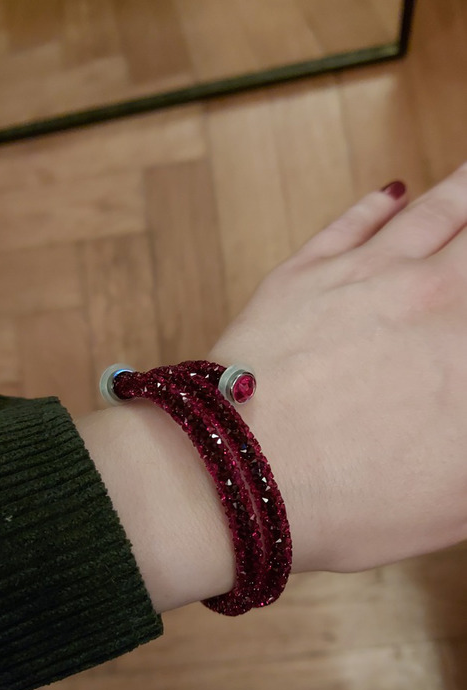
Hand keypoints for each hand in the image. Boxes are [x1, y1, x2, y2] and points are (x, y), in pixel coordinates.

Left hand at [209, 164, 466, 573]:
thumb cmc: (354, 503)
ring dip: (464, 186)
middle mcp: (435, 297)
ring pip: (434, 212)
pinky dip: (379, 203)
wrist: (244, 474)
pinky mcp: (306, 273)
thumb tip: (458, 397)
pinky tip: (394, 190)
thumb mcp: (455, 501)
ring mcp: (367, 277)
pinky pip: (354, 222)